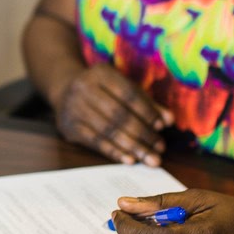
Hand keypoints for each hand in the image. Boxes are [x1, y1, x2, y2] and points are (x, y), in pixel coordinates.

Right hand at [54, 64, 172, 164]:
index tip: (162, 127)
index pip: (128, 94)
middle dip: (142, 133)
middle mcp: (84, 88)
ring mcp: (73, 108)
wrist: (64, 89)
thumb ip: (146, 102)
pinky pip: (95, 142)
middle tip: (159, 148)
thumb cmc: (103, 89)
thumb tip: (168, 120)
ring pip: (107, 131)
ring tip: (150, 159)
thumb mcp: (122, 87)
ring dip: (132, 147)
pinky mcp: (68, 126)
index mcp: (101, 73)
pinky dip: (114, 152)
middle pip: (118, 114)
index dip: (147, 111)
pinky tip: (130, 160)